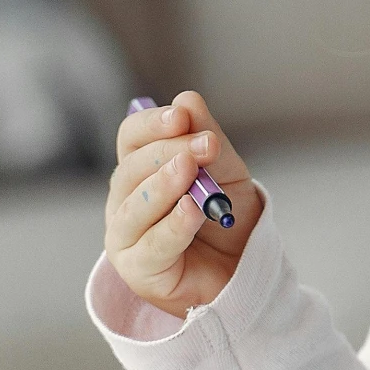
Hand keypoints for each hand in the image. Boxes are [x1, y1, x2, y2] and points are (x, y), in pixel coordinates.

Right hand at [104, 91, 263, 319]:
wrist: (244, 268)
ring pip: (135, 207)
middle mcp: (125, 200)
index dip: (152, 124)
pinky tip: (192, 209)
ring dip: (163, 184)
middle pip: (132, 169)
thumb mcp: (226, 171)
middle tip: (206, 145)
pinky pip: (152, 245)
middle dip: (168, 152)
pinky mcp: (138, 271)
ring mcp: (126, 236)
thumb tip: (188, 99)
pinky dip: (172, 225)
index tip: (182, 116)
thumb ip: (207, 139)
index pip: (131, 137)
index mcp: (139, 169)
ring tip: (190, 169)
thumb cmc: (225, 217)